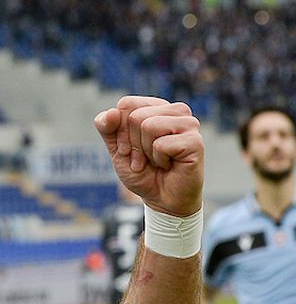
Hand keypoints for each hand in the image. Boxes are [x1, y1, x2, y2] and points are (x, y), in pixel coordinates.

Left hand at [94, 96, 203, 216]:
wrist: (161, 199)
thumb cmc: (142, 172)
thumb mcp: (117, 149)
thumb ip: (108, 129)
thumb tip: (111, 112)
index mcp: (156, 108)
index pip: (126, 104)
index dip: (120, 131)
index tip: (129, 148)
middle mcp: (175, 111)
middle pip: (136, 116)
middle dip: (132, 144)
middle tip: (144, 159)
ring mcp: (189, 124)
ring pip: (149, 125)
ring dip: (145, 151)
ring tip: (157, 161)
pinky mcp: (195, 141)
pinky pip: (161, 144)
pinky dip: (159, 160)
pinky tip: (169, 165)